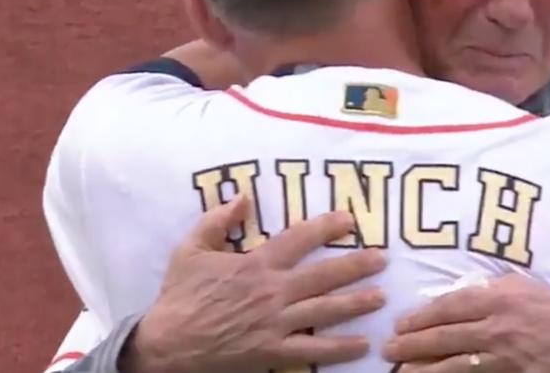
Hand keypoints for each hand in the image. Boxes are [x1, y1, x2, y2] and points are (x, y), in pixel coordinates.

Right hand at [121, 195, 387, 372]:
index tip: (350, 220)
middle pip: (324, 276)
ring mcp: (275, 323)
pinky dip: (340, 348)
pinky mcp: (273, 351)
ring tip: (381, 297)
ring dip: (356, 303)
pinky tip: (362, 344)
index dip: (327, 227)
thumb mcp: (190, 249)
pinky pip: (312, 350)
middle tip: (383, 259)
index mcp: (256, 264)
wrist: (167, 344)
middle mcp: (272, 291)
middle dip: (357, 266)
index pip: (299, 239)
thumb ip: (217, 221)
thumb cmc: (179, 295)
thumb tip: (243, 197)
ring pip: (325, 311)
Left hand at [382, 274, 549, 372]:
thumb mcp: (522, 286)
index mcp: (499, 298)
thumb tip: (451, 294)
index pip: (449, 306)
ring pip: (454, 365)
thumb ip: (487, 288)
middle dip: (412, 344)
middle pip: (445, 336)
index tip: (401, 323)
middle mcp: (498, 327)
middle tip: (389, 349)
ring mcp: (504, 357)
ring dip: (423, 369)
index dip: (421, 316)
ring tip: (401, 371)